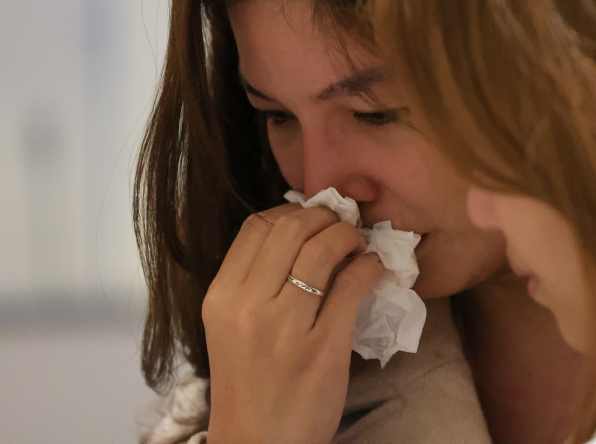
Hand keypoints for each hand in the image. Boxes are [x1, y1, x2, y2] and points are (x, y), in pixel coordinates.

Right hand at [202, 203, 383, 443]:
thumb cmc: (250, 384)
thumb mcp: (232, 327)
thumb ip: (255, 283)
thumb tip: (301, 234)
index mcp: (221, 297)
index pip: (255, 227)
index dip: (290, 212)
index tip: (312, 218)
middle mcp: (247, 306)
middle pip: (290, 229)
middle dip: (324, 217)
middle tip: (342, 225)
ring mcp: (285, 327)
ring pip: (322, 250)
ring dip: (349, 236)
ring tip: (359, 244)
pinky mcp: (323, 347)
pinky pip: (352, 285)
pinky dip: (369, 266)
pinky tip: (373, 269)